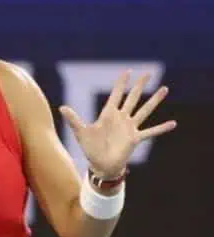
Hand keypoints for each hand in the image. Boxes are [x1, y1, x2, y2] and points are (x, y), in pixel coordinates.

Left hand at [59, 71, 176, 177]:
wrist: (100, 165)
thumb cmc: (90, 149)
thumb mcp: (81, 132)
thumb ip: (73, 120)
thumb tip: (61, 107)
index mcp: (108, 115)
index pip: (116, 95)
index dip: (121, 83)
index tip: (127, 71)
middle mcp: (121, 118)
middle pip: (132, 98)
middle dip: (140, 86)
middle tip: (148, 73)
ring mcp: (130, 128)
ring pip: (144, 110)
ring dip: (154, 100)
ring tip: (164, 89)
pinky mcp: (135, 139)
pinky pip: (151, 132)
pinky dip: (161, 128)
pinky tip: (173, 123)